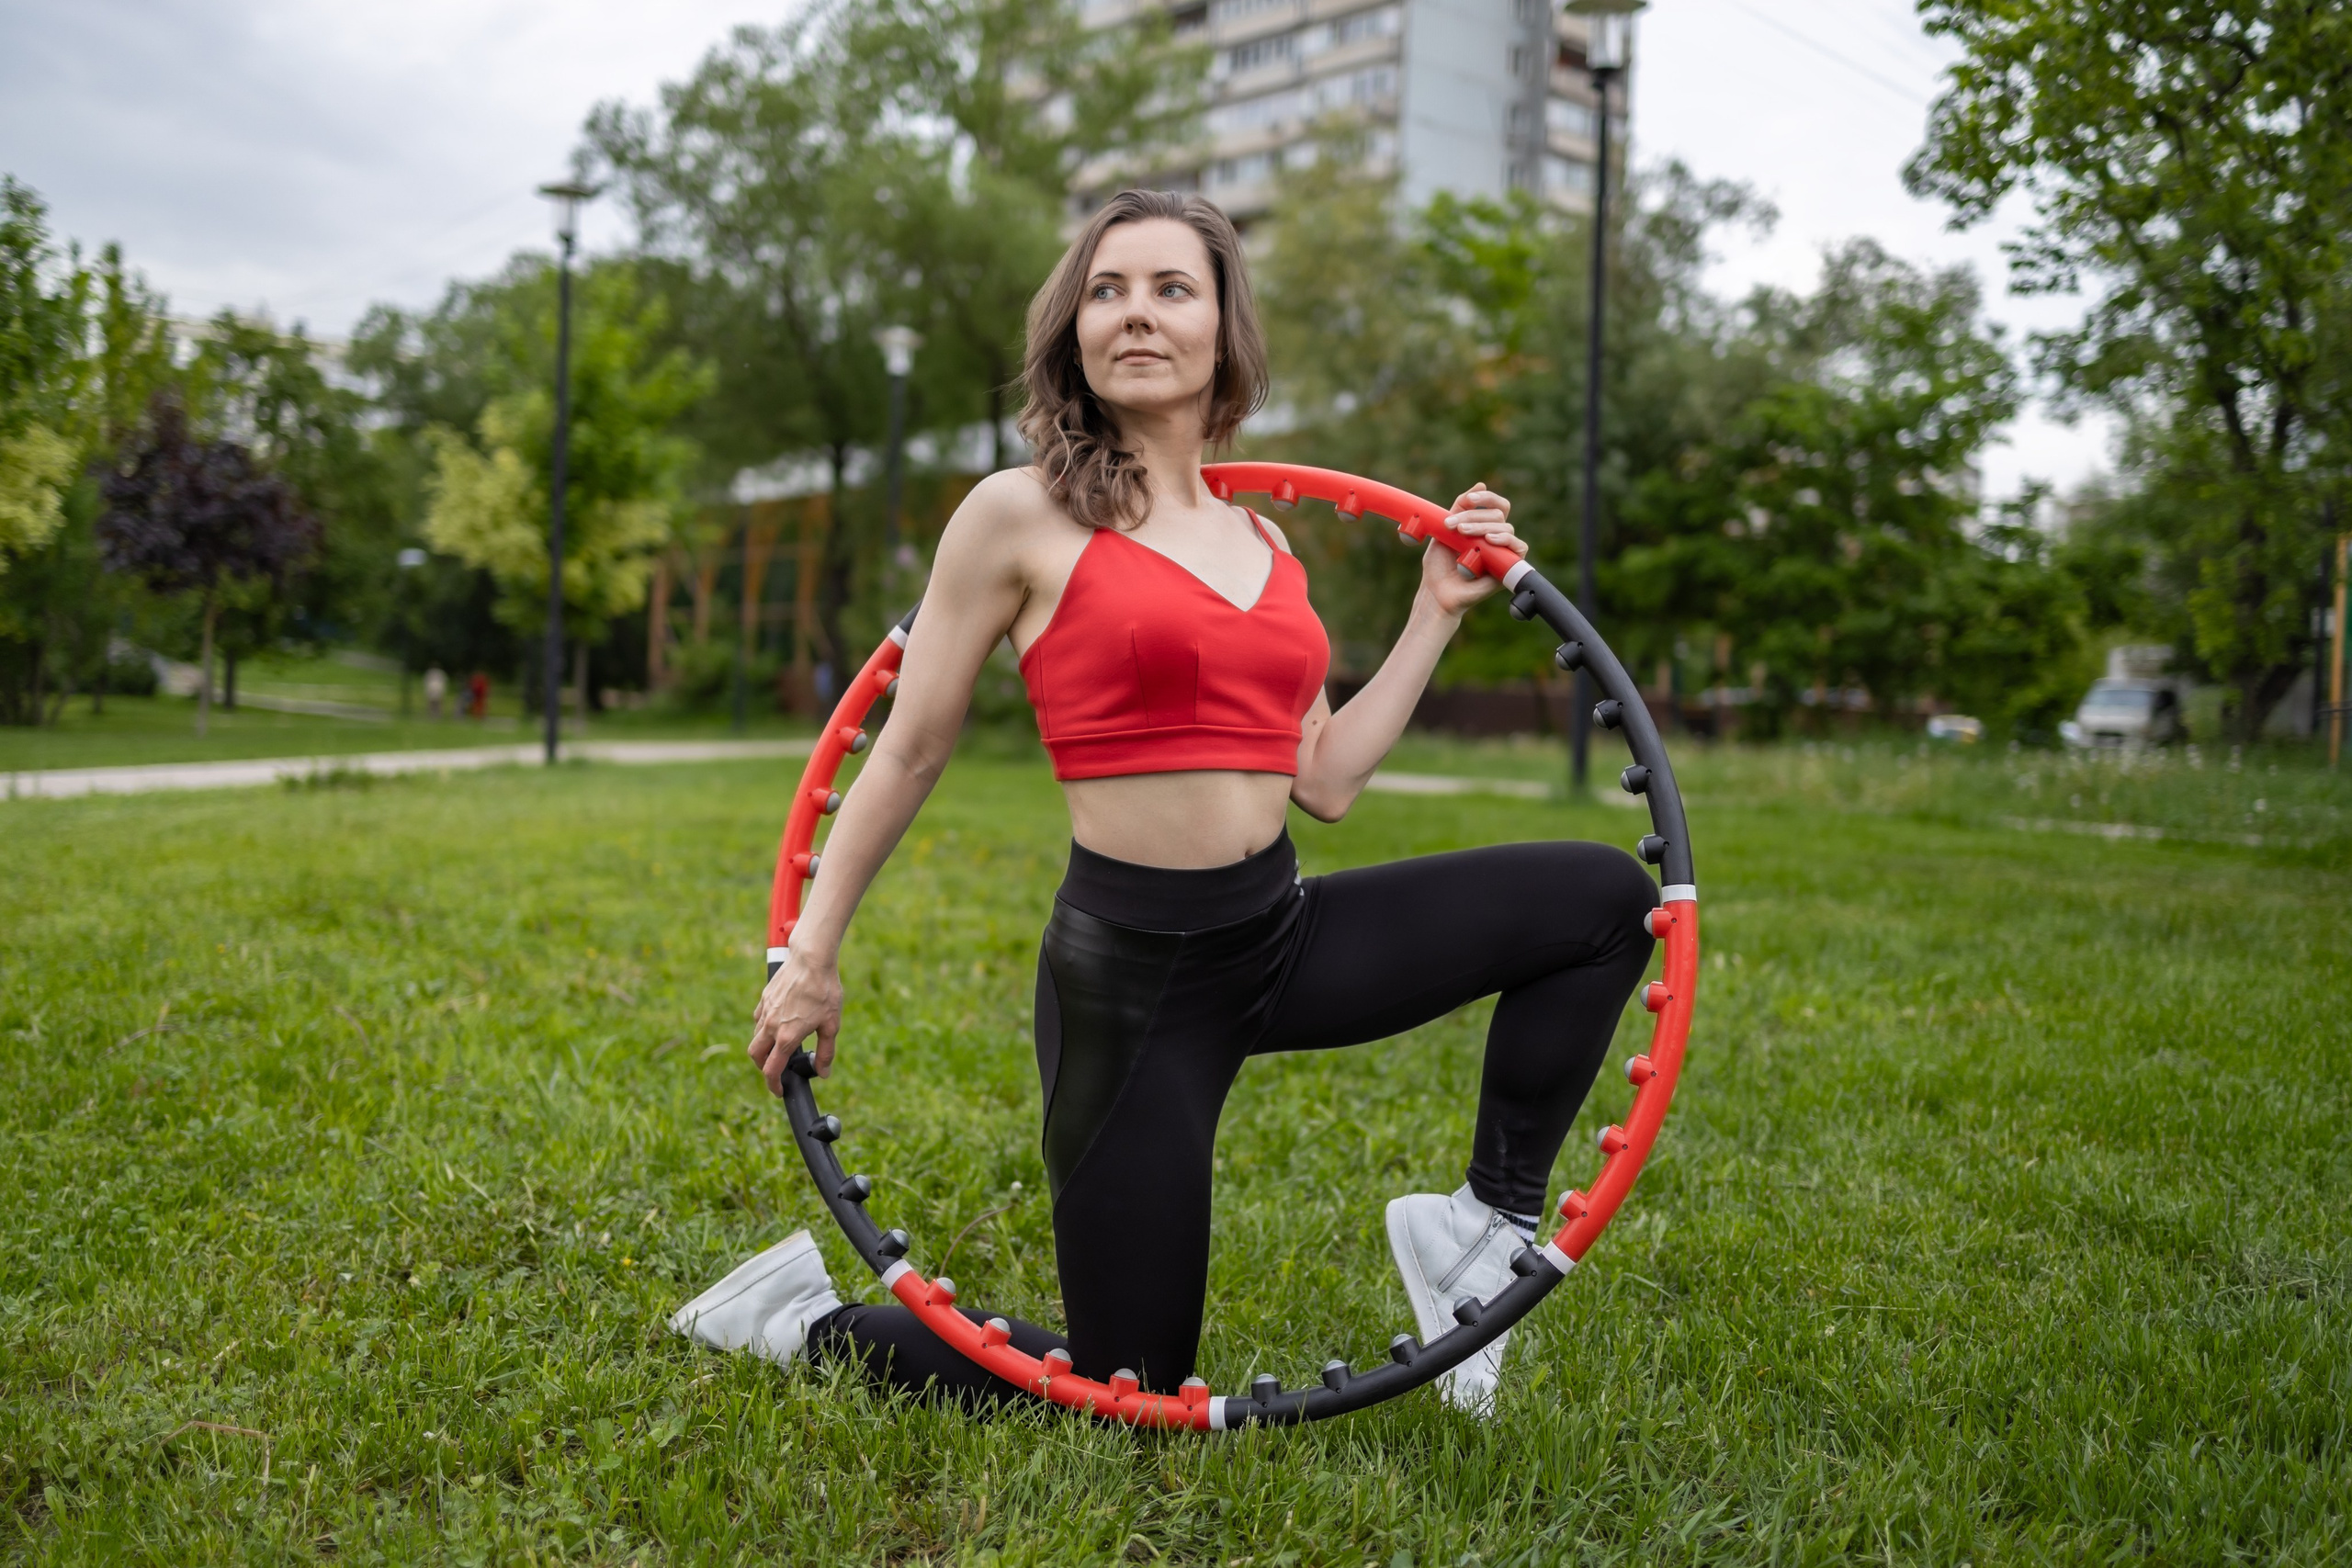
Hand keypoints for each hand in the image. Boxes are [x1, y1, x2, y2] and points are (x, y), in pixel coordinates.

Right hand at [747, 949, 844, 1092]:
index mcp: (787, 1037)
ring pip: (755, 1037)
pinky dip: (763, 1028)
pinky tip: (777, 1023)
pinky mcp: (764, 998)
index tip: (779, 1091)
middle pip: (756, 1056)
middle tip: (777, 1069)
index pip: (772, 1070)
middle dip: (763, 1067)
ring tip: (780, 1046)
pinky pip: (758, 1019)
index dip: (774, 1085)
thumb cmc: (825, 991)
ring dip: (763, 1047)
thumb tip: (823, 1073)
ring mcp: (765, 1011)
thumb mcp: (831, 1025)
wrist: (811, 959)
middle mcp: (771, 1026)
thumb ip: (826, 1052)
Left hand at [1420, 484, 1526, 616]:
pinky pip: (1519, 547)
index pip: (1496, 505)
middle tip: (1452, 525)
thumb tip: (1481, 483)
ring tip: (1462, 534)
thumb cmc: (1439, 565)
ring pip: (1505, 527)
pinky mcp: (1509, 566)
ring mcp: (1503, 551)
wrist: (1436, 592)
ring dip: (1482, 526)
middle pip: (1497, 514)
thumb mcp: (1445, 530)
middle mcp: (1495, 537)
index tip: (1469, 498)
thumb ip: (1460, 508)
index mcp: (1482, 527)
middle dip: (1473, 515)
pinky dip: (1505, 540)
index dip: (1486, 497)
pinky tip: (1489, 541)